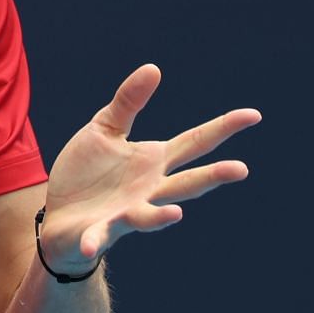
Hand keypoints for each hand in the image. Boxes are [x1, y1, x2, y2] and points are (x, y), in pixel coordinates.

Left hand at [41, 64, 259, 271]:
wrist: (60, 215)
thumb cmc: (88, 173)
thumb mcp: (104, 130)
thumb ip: (127, 103)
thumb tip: (153, 68)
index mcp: (154, 161)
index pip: (195, 142)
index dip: (223, 128)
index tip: (253, 115)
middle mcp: (149, 190)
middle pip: (186, 183)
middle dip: (212, 177)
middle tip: (241, 169)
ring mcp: (127, 212)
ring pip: (150, 216)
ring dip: (161, 216)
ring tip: (176, 214)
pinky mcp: (97, 232)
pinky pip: (98, 237)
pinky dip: (94, 240)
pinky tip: (90, 244)